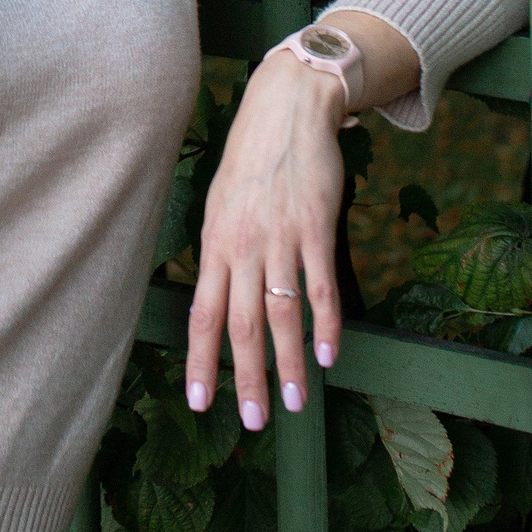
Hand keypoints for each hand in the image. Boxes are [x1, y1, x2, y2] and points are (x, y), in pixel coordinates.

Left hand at [184, 10, 418, 427]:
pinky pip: (321, 286)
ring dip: (288, 364)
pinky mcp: (315, 227)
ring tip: (294, 403)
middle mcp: (242, 246)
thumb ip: (220, 254)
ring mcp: (280, 238)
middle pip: (242, 326)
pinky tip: (329, 355)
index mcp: (214, 244)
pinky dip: (325, 324)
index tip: (201, 402)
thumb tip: (214, 301)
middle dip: (246, 379)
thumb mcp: (220, 205)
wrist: (286, 109)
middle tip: (253, 422)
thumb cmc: (250, 160)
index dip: (201, 362)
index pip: (202, 315)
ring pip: (281, 314)